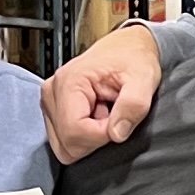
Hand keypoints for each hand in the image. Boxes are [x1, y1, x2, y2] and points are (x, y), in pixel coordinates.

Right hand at [42, 24, 166, 164]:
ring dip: (91, 138)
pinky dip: (86, 135)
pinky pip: (67, 141)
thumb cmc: (133, 58)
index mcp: (69, 83)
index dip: (101, 136)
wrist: (128, 47)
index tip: (118, 122)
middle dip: (95, 139)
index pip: (74, 132)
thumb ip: (134, 105)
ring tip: (106, 113)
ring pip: (65, 147)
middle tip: (113, 116)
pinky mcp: (54, 110)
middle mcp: (52, 93)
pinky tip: (98, 116)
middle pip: (67, 144)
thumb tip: (116, 133)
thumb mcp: (144, 79)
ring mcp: (51, 103)